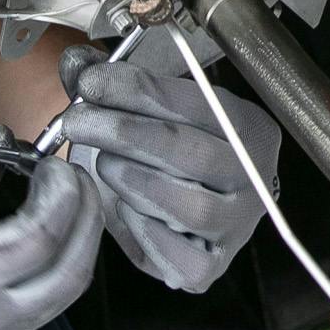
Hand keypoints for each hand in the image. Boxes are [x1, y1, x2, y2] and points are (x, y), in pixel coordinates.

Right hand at [0, 158, 100, 329]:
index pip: (39, 236)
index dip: (59, 194)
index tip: (51, 162)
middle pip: (71, 272)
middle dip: (85, 217)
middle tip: (71, 177)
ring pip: (63, 295)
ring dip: (77, 244)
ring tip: (62, 201)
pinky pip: (40, 309)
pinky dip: (54, 267)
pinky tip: (36, 235)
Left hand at [54, 44, 281, 293]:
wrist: (178, 208)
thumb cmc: (164, 152)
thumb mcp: (144, 109)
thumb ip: (111, 84)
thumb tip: (76, 63)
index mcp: (249, 127)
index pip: (196, 102)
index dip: (138, 89)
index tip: (91, 82)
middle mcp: (254, 179)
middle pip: (191, 153)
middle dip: (125, 132)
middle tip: (78, 121)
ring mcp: (236, 227)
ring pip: (191, 207)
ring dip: (135, 181)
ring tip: (104, 164)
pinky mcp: (209, 266)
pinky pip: (179, 256)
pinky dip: (144, 232)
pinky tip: (124, 209)